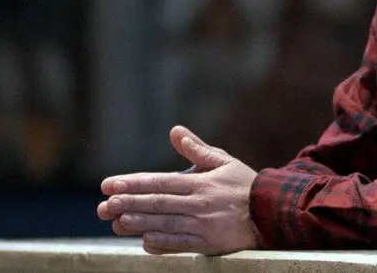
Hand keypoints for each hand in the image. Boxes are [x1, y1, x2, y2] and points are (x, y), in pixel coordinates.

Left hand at [97, 126, 258, 255]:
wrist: (273, 212)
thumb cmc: (245, 185)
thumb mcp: (223, 161)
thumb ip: (197, 150)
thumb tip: (175, 131)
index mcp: (199, 182)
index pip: (159, 181)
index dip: (132, 183)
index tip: (109, 185)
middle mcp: (198, 203)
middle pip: (157, 203)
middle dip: (128, 203)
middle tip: (103, 206)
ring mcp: (203, 225)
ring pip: (165, 224)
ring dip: (139, 223)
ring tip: (116, 221)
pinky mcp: (209, 244)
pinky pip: (182, 244)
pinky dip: (162, 244)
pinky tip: (144, 242)